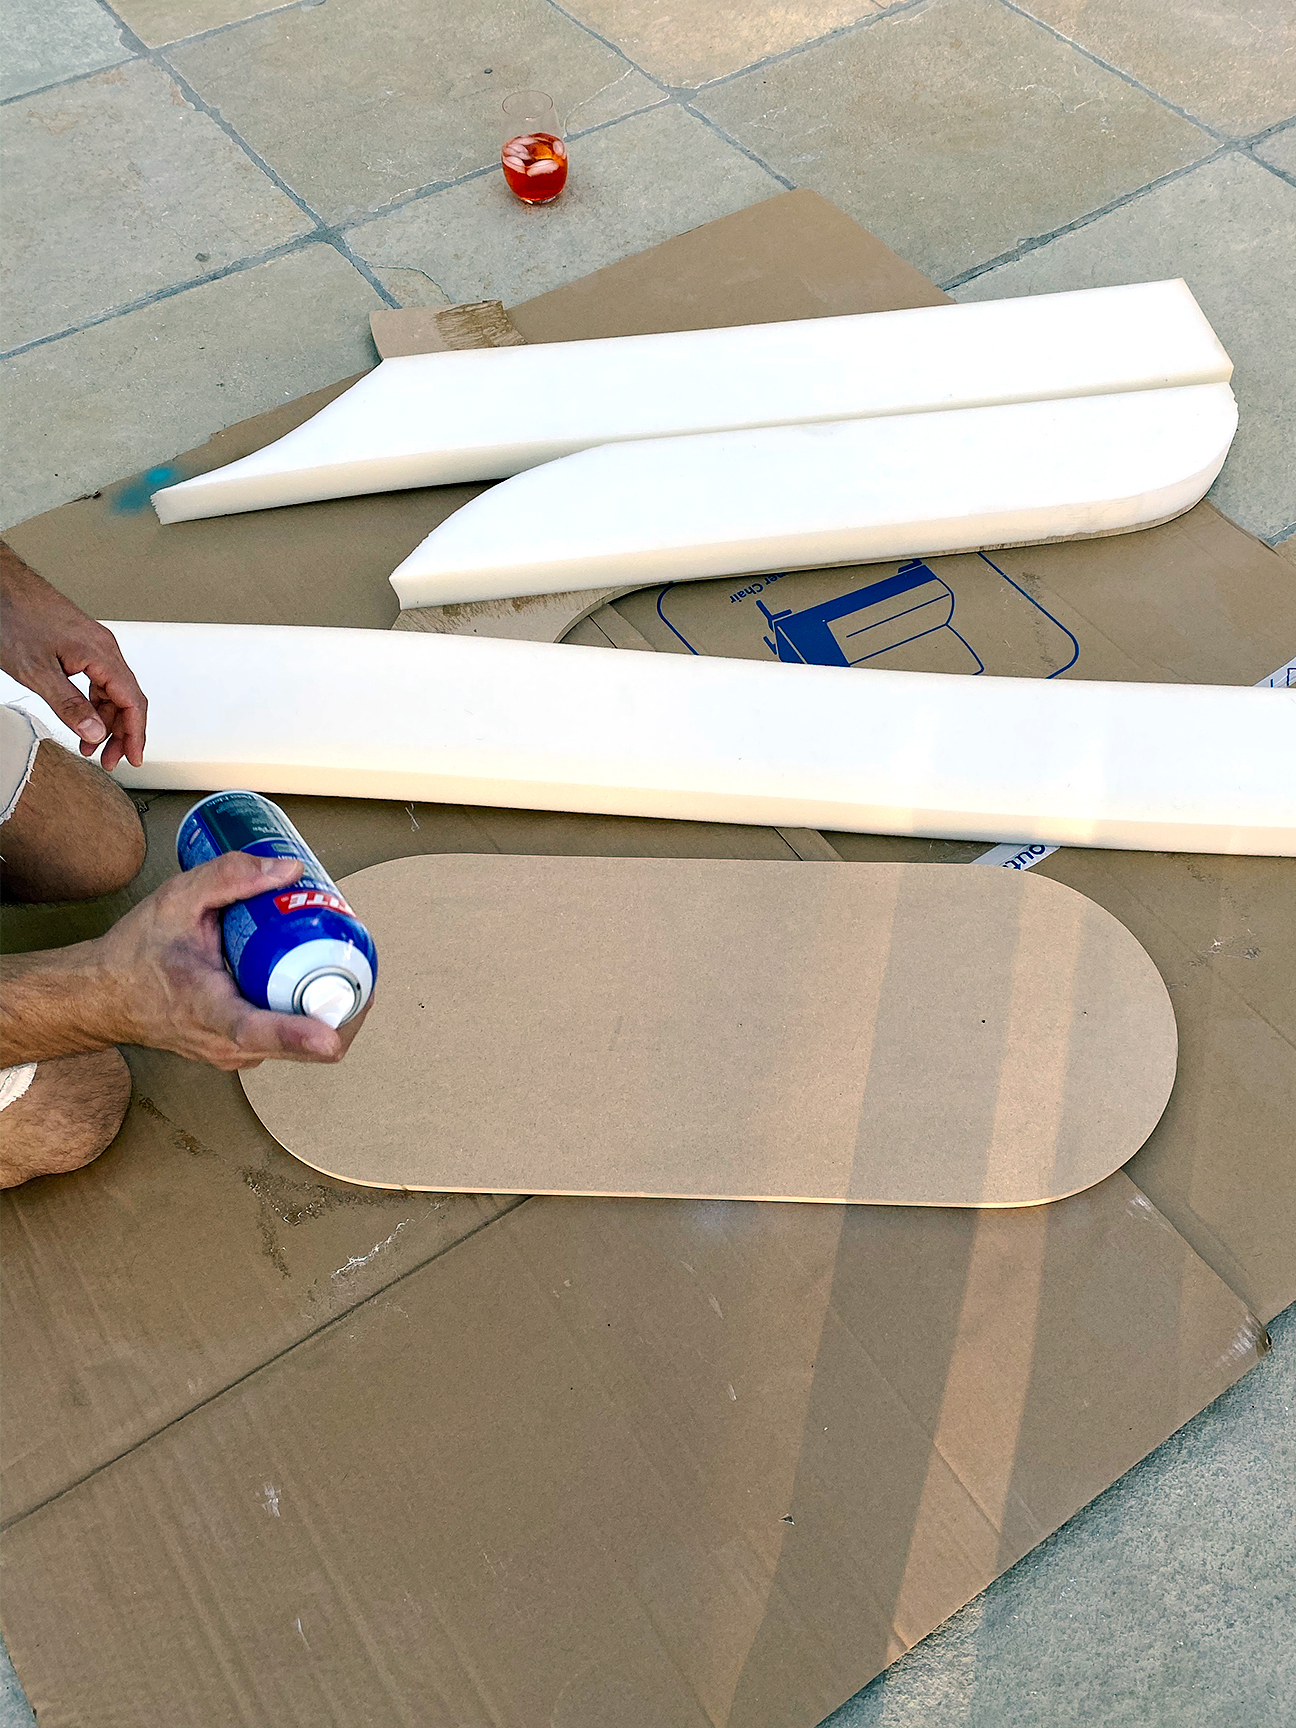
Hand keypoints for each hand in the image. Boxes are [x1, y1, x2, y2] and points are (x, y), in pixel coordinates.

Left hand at [0, 542, 146, 771]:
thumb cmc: (13, 616)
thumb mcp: (37, 671)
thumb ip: (69, 705)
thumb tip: (95, 732)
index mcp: (101, 653)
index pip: (132, 702)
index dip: (135, 734)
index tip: (132, 758)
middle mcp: (103, 648)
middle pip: (126, 699)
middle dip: (121, 734)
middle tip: (110, 760)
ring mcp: (93, 645)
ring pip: (112, 691)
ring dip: (106, 721)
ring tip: (92, 745)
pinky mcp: (80, 644)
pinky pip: (98, 680)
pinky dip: (94, 704)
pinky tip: (84, 717)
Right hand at [92, 852, 371, 1069]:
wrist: (104, 996)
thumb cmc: (136, 954)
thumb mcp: (176, 900)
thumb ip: (229, 877)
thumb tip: (290, 870)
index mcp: (205, 1010)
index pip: (254, 1030)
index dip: (297, 1035)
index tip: (330, 1037)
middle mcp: (226, 1045)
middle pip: (303, 1043)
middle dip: (342, 1002)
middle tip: (356, 951)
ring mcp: (238, 1055)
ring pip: (305, 1043)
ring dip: (330, 1005)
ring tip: (336, 957)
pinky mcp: (244, 1053)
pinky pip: (291, 1036)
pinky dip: (309, 1009)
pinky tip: (310, 973)